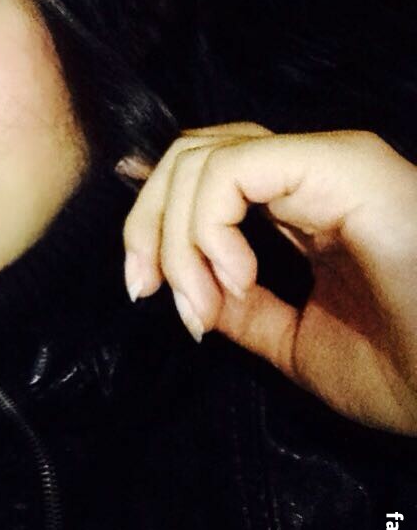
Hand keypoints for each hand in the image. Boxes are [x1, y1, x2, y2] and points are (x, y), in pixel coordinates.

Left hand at [119, 123, 416, 433]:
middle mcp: (313, 172)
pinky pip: (232, 171)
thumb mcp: (293, 341)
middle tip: (148, 291)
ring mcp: (330, 162)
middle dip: (145, 225)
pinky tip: (235, 277)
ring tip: (206, 301)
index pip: (200, 178)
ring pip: (200, 157)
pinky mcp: (342, 166)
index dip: (150, 221)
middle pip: (188, 156)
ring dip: (176, 237)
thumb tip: (180, 286)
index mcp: (303, 207)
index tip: (141, 287)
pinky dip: (207, 227)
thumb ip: (237, 307)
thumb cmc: (407, 373)